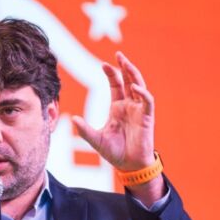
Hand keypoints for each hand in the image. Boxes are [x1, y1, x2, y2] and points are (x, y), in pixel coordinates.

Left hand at [72, 52, 154, 171]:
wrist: (129, 165)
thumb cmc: (114, 152)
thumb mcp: (96, 139)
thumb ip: (85, 130)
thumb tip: (73, 119)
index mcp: (117, 107)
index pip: (116, 85)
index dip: (111, 74)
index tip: (103, 64)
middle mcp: (129, 106)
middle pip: (128, 80)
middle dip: (124, 67)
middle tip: (118, 54)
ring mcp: (139, 110)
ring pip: (139, 86)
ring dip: (134, 74)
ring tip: (126, 63)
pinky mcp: (147, 118)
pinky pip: (147, 101)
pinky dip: (142, 93)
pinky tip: (134, 87)